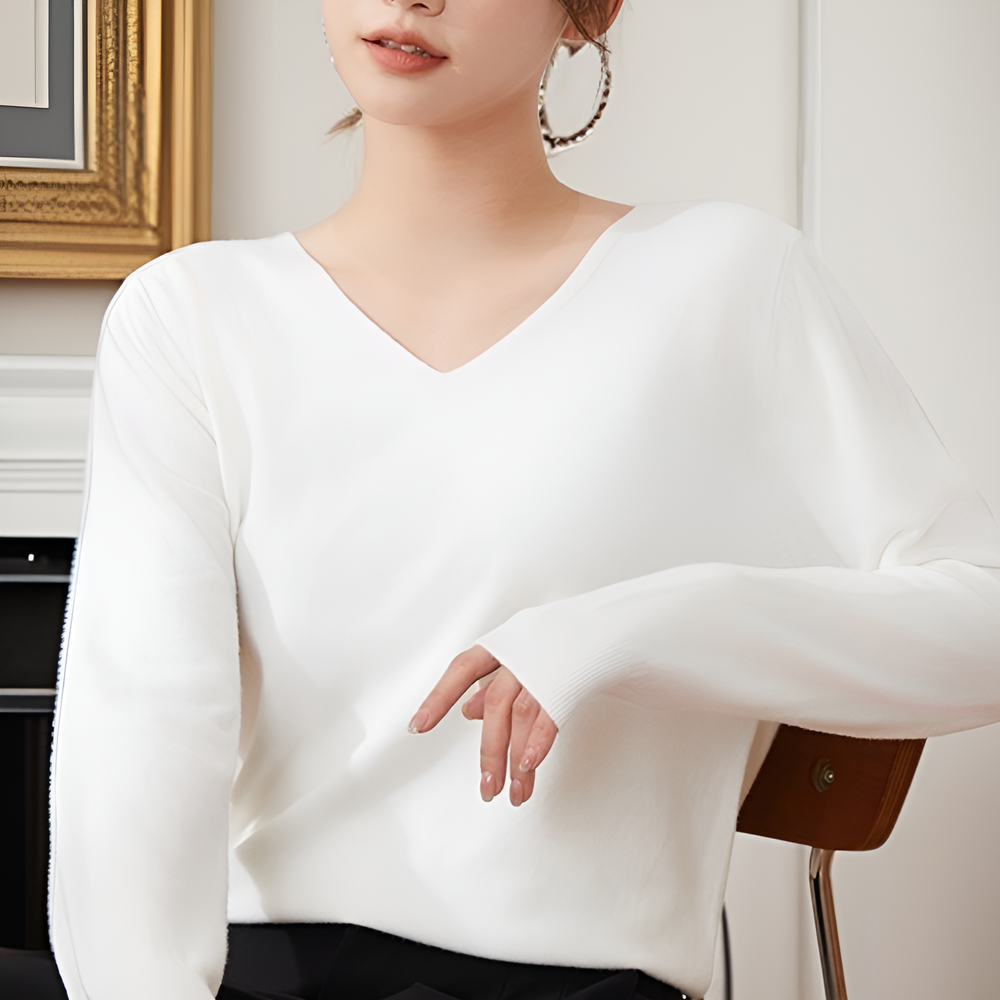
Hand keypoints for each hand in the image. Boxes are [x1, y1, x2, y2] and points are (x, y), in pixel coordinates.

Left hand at [409, 645, 557, 805]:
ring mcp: (545, 665)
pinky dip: (538, 743)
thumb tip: (466, 713)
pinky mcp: (569, 679)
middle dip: (489, 751)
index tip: (418, 726)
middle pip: (495, 704)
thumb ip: (492, 684)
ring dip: (515, 759)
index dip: (439, 696)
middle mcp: (520, 653)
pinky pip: (550, 715)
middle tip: (487, 787)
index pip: (462, 669)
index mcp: (501, 644)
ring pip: (520, 716)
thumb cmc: (555, 642)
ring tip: (514, 792)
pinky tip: (529, 766)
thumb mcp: (519, 656)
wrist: (602, 625)